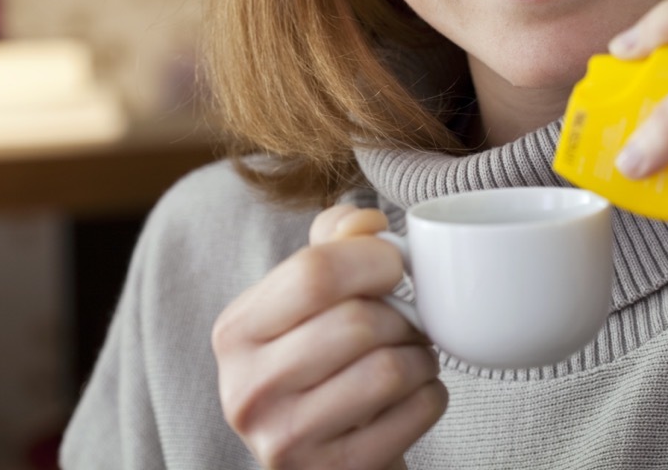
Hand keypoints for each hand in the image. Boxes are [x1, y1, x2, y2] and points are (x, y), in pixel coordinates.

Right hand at [212, 204, 446, 468]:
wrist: (324, 452)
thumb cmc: (322, 360)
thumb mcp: (308, 299)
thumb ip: (333, 243)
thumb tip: (366, 221)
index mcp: (236, 330)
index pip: (312, 273)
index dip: (371, 259)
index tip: (394, 265)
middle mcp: (247, 389)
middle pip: (356, 324)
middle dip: (402, 314)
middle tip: (407, 319)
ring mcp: (285, 440)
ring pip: (388, 370)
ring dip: (421, 356)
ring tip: (412, 355)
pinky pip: (413, 414)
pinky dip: (431, 396)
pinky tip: (414, 394)